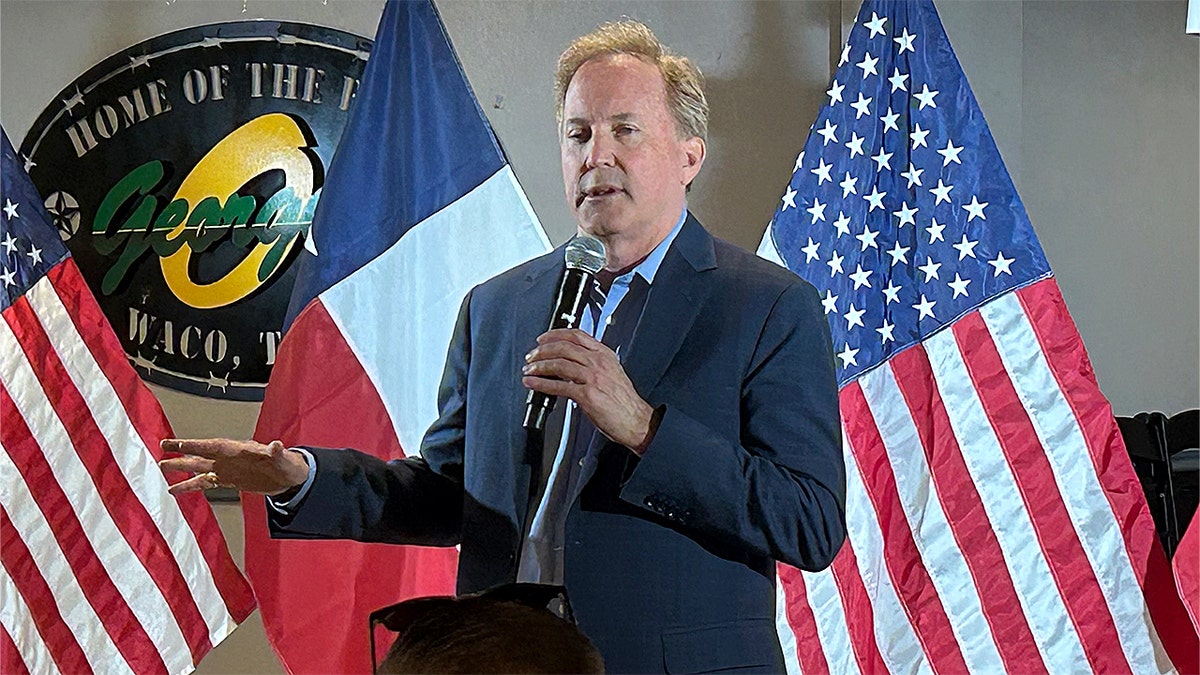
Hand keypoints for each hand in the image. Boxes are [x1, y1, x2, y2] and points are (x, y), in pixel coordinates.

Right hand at [158, 438, 308, 495]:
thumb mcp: (284, 459)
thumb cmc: (287, 464)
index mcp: (238, 450)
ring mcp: (227, 468)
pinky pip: (205, 483)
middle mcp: (229, 458)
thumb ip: (277, 453)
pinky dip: (189, 486)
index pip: (212, 446)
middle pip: (201, 454)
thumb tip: (276, 445)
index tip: (175, 444)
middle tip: (161, 449)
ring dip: (181, 468)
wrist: (289, 477)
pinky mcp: (228, 480)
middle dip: (181, 452)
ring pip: (199, 467)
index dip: (194, 445)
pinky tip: (175, 489)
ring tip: (161, 468)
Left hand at [522, 328, 656, 453]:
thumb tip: (570, 365)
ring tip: (528, 369)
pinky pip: (559, 386)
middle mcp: (599, 363)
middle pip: (564, 347)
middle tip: (531, 356)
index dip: (555, 334)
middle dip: (542, 350)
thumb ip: (593, 366)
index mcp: (605, 355)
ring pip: (559, 364)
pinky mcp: (587, 395)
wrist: (637, 421)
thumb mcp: (612, 374)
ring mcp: (593, 378)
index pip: (577, 335)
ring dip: (539, 366)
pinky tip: (533, 384)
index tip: (543, 339)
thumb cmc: (625, 402)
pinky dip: (541, 384)